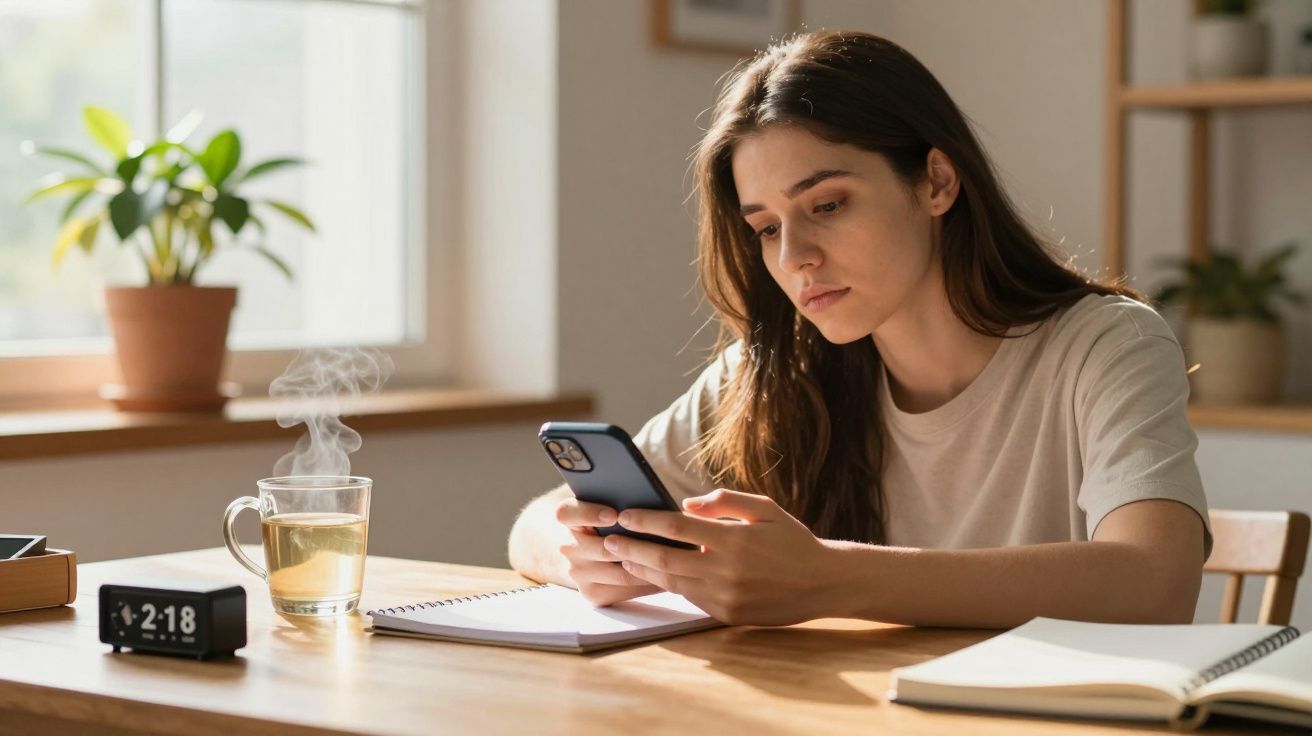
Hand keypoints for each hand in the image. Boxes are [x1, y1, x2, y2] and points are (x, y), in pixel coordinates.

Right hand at [554, 496, 660, 605]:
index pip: (567, 513)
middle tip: (666, 541)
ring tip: (676, 559)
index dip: (590, 513)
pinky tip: (667, 574)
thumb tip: (651, 503)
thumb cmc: (605, 520)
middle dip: (636, 546)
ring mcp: (578, 573)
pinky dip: (647, 583)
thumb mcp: (603, 504)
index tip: (615, 515)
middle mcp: (567, 547)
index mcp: (568, 517)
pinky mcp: (591, 593)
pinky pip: (624, 591)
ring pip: (619, 574)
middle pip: (602, 549)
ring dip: (649, 567)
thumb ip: (617, 497)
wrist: (584, 551)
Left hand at [604, 489, 833, 625]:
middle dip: (632, 548)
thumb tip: (685, 505)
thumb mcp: (764, 508)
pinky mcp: (727, 615)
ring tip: (622, 556)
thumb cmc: (792, 540)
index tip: (624, 515)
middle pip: (665, 559)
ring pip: (672, 583)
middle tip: (607, 539)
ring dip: (643, 569)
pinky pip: (689, 598)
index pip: (676, 528)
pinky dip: (669, 584)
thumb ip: (725, 501)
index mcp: (734, 540)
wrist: (823, 583)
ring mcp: (725, 596)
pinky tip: (654, 573)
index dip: (645, 521)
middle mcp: (726, 570)